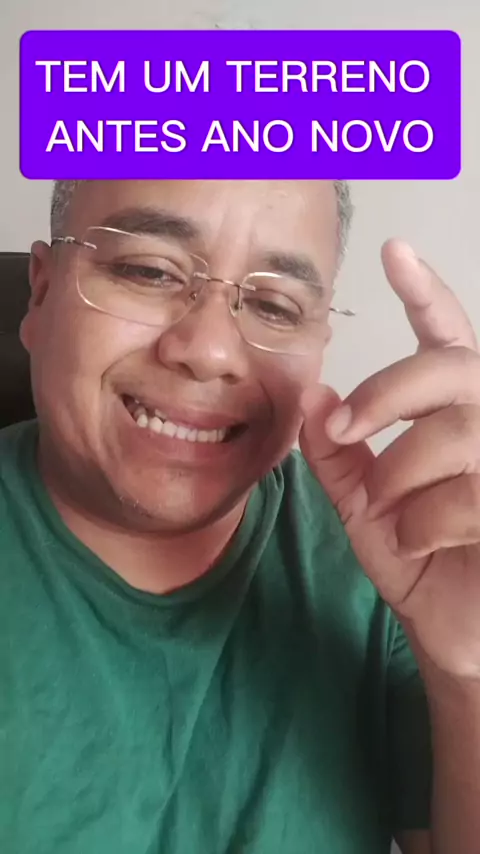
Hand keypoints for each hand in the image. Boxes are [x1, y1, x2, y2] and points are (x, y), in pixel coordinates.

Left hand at [300, 239, 479, 679]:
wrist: (455, 633)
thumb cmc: (419, 560)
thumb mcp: (365, 503)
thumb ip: (338, 451)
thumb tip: (313, 394)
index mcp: (456, 413)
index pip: (448, 338)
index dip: (425, 292)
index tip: (394, 249)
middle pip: (450, 369)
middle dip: (389, 394)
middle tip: (346, 427)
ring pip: (451, 437)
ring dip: (401, 481)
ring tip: (396, 516)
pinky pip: (463, 497)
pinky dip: (423, 526)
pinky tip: (429, 547)